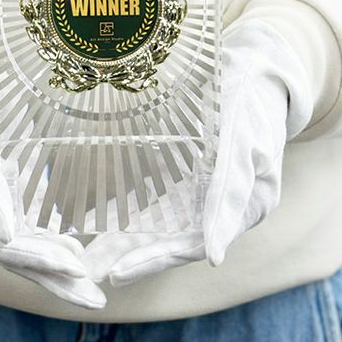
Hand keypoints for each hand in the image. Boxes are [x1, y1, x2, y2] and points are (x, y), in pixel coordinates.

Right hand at [0, 4, 104, 308]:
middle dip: (52, 277)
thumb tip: (4, 236)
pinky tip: (71, 244)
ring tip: (88, 282)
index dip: (36, 262)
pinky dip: (46, 237)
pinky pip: (21, 218)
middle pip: (12, 253)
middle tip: (94, 297)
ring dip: (51, 264)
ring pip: (18, 241)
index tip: (76, 272)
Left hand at [84, 19, 312, 285]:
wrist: (257, 68)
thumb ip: (230, 193)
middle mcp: (223, 209)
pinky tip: (97, 217)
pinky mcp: (191, 179)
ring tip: (84, 256)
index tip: (116, 272)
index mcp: (245, 207)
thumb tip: (213, 255)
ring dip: (122, 240)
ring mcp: (206, 194)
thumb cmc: (251, 99)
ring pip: (159, 226)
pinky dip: (127, 211)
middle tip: (85, 272)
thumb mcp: (243, 141)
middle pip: (170, 242)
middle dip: (128, 256)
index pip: (192, 244)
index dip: (153, 259)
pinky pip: (155, 201)